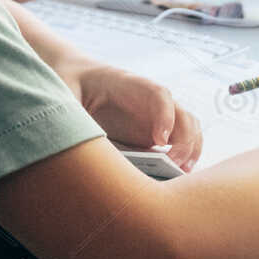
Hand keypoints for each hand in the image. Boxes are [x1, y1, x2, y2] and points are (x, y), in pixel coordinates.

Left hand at [78, 65, 203, 172]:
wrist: (79, 82)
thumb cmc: (73, 86)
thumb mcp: (67, 95)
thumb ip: (73, 113)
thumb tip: (81, 140)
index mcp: (132, 85)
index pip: (159, 95)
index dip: (164, 116)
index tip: (159, 140)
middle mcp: (151, 102)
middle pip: (182, 115)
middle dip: (183, 140)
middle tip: (171, 164)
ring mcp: (158, 118)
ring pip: (190, 130)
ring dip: (191, 150)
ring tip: (181, 174)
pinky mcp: (156, 135)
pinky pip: (182, 145)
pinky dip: (187, 158)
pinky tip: (177, 176)